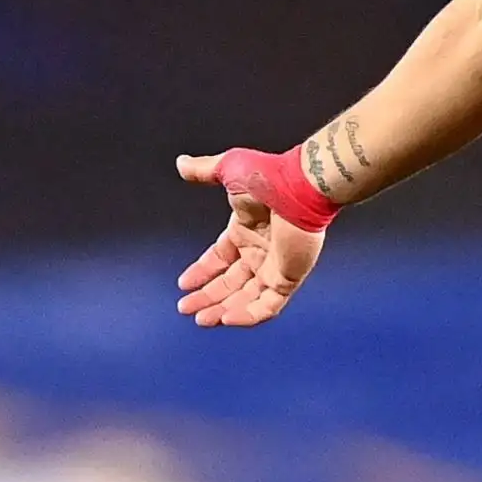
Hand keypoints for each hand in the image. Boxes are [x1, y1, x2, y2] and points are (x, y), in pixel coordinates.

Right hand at [175, 150, 325, 326]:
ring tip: (201, 319)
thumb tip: (181, 163)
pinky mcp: (290, 276)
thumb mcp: (228, 169)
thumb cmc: (269, 176)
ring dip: (222, 309)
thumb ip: (204, 170)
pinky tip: (226, 318)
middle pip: (231, 281)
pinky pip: (268, 305)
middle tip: (186, 309)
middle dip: (208, 296)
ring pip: (247, 297)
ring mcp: (276, 264)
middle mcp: (261, 249)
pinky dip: (247, 315)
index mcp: (246, 229)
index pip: (221, 257)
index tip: (183, 284)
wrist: (301, 186)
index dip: (202, 271)